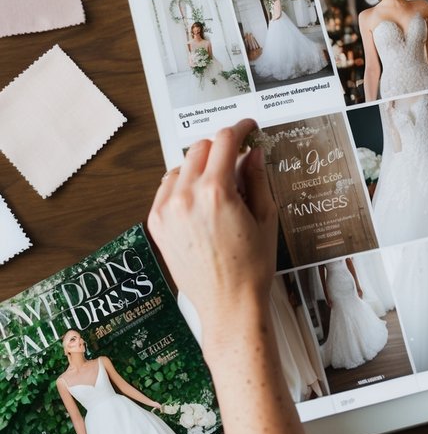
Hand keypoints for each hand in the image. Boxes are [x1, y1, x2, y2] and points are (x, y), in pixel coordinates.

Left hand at [148, 120, 276, 349]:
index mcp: (216, 192)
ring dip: (201, 164)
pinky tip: (201, 198)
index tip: (248, 129)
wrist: (228, 305)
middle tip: (239, 156)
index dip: (241, 129)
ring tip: (220, 183)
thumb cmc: (250, 267)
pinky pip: (167, 187)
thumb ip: (257, 178)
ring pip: (181, 165)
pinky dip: (183, 183)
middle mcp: (185, 197)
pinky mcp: (156, 223)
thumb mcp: (265, 217)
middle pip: (201, 147)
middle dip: (222, 146)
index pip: (225, 140)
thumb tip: (254, 152)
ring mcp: (166, 210)